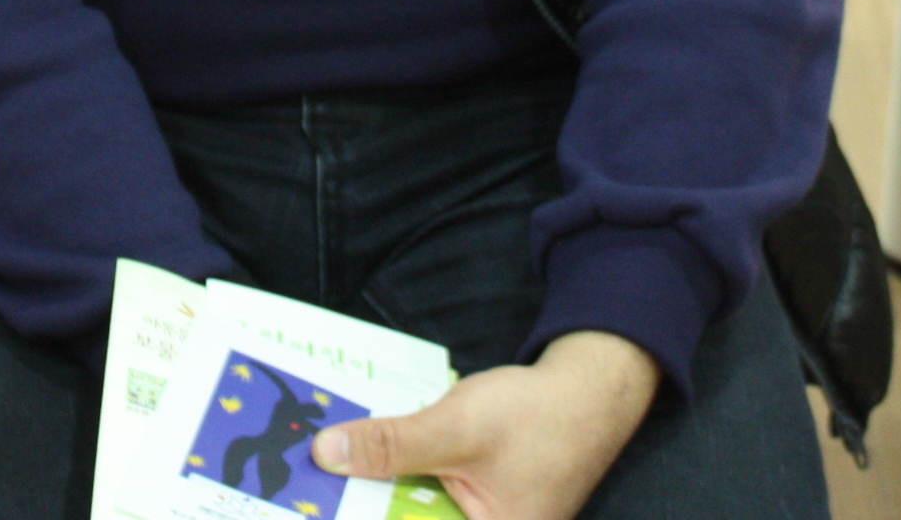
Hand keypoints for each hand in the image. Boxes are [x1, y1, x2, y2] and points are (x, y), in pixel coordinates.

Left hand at [312, 331, 658, 519]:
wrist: (591, 392)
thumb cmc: (538, 416)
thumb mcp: (456, 427)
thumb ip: (392, 446)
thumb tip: (325, 455)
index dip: (358, 514)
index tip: (312, 509)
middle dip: (363, 501)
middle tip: (310, 488)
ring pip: (410, 512)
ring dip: (376, 492)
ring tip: (327, 474)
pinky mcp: (475, 508)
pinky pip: (424, 502)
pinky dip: (398, 481)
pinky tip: (363, 460)